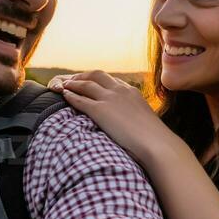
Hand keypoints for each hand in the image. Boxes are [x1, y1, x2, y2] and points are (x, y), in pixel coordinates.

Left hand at [49, 71, 176, 165]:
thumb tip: (135, 126)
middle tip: (72, 79)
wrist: (156, 144)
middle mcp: (120, 91)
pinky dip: (70, 95)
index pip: (111, 80)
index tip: (90, 82)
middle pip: (96, 75)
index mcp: (131, 92)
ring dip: (72, 83)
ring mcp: (109, 99)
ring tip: (63, 85)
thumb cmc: (154, 139)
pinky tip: (64, 95)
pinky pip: (80, 99)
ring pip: (85, 84)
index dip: (97, 80)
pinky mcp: (100, 110)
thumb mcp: (145, 122)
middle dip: (82, 76)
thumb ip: (136, 118)